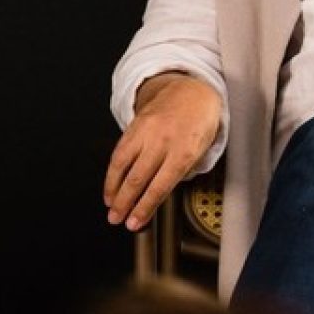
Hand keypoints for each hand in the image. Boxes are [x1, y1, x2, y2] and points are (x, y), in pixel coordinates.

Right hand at [103, 72, 221, 230]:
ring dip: (113, 190)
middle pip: (139, 178)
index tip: (135, 222)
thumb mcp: (203, 149)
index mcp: (185, 150)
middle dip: (125, 203)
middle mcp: (163, 141)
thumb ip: (184, 171)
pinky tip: (110, 186)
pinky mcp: (134, 127)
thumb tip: (163, 191)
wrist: (190, 91)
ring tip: (111, 207)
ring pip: (123, 166)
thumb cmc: (200, 122)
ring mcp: (146, 133)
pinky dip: (111, 173)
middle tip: (117, 220)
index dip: (145, 207)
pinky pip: (118, 152)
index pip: (161, 186)